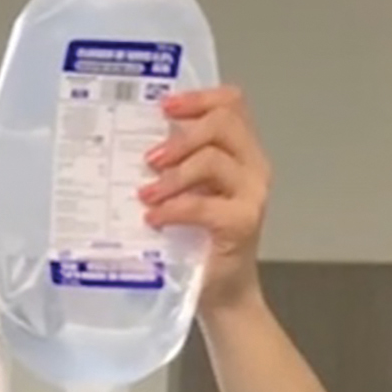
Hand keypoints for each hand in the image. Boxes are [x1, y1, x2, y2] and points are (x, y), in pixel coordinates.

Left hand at [141, 86, 268, 316]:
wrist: (222, 293)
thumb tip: (137, 144)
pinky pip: (204, 205)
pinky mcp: (242, 223)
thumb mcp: (189, 194)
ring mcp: (252, 194)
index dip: (198, 98)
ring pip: (213, 160)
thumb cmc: (200, 243)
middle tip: (150, 159)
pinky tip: (153, 218)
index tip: (164, 107)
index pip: (231, 104)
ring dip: (173, 175)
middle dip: (182, 136)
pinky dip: (173, 209)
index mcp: (242, 152)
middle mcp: (253, 167)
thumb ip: (178, 166)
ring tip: (146, 194)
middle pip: (223, 123)